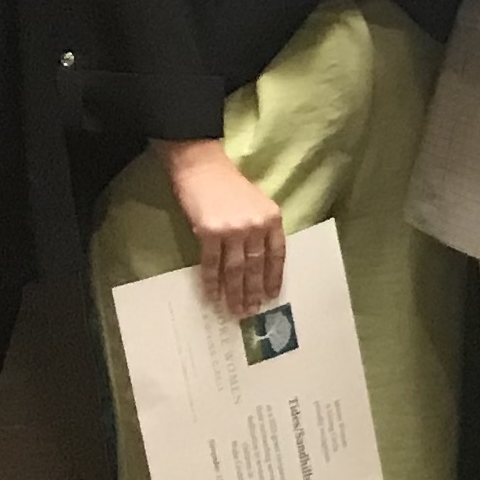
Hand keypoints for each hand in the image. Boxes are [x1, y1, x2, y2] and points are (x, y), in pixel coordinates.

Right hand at [162, 139, 286, 314]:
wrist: (202, 167)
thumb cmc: (229, 186)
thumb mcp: (257, 204)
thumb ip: (261, 229)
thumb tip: (259, 264)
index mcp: (272, 218)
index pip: (277, 255)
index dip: (274, 278)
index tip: (271, 296)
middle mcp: (256, 226)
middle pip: (256, 266)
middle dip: (253, 291)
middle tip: (250, 311)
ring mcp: (233, 230)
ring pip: (235, 269)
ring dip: (234, 293)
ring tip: (234, 310)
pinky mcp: (209, 232)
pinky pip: (211, 264)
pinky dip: (211, 282)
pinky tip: (212, 295)